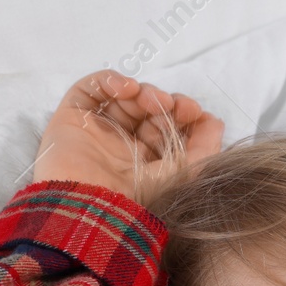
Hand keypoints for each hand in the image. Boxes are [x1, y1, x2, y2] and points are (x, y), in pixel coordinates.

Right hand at [31, 69, 224, 204]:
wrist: (91, 205)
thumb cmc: (140, 196)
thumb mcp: (185, 174)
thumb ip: (206, 147)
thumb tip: (215, 122)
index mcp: (146, 164)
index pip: (166, 128)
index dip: (181, 115)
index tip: (194, 112)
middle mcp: (120, 148)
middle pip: (146, 110)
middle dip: (165, 103)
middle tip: (175, 106)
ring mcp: (95, 132)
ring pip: (123, 98)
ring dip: (142, 92)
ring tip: (151, 100)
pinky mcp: (71, 119)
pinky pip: (90, 89)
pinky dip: (109, 80)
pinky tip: (126, 88)